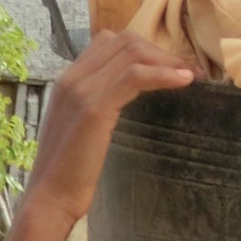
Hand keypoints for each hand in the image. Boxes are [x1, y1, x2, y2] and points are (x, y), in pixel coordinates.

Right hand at [21, 32, 195, 227]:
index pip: (108, 43)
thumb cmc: (67, 175)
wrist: (50, 199)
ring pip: (131, 53)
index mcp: (67, 81)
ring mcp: (81, 90)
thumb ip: (96, 109)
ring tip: (191, 75)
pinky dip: (163, 74)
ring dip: (166, 60)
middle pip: (124, 41)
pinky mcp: (94, 108)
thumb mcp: (81, 131)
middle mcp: (72, 78)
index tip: (168, 67)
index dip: (143, 50)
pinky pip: (135, 76)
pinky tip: (183, 81)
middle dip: (159, 52)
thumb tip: (123, 103)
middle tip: (186, 70)